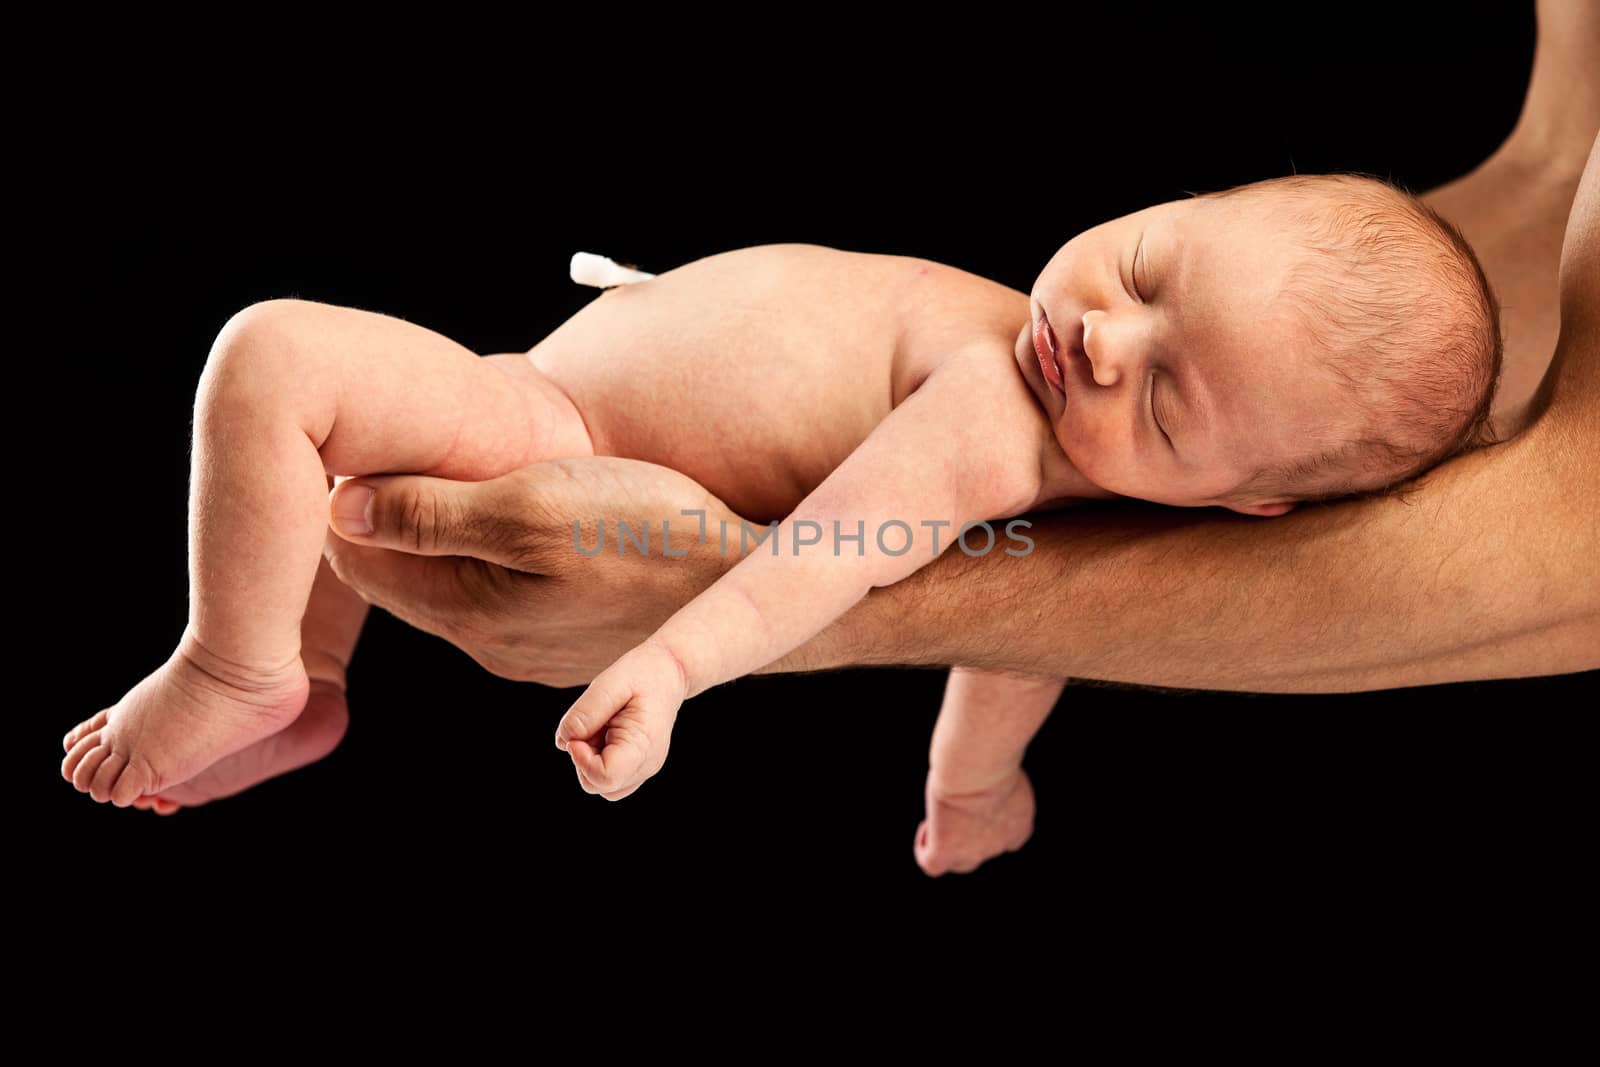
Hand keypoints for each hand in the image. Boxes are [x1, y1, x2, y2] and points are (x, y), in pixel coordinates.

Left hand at [321, 456, 740, 687]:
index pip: (354, 557)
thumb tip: (341, 506)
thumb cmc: (651, 532)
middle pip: (394, 570)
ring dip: (440, 527)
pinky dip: (488, 547)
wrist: (749, 577)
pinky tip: (519, 510)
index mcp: (467, 612)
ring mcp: (529, 647)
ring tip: (466, 467)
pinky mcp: (566, 636)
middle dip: (387, 511)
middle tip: (409, 442)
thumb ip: (433, 510)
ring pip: (445, 578)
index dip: (345, 494)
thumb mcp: (535, 505)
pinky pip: (497, 588)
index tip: (367, 439)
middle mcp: (488, 643)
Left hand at [553, 641, 687, 799]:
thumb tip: (565, 741)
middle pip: (598, 785)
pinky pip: (607, 778)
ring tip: (601, 728)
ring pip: (600, 785)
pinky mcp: (636, 767)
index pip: (605, 777)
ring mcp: (643, 769)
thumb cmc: (643, 674)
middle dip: (582, 758)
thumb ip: (586, 713)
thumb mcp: (611, 682)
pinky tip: (605, 735)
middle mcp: (646, 764)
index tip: (578, 736)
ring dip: (588, 760)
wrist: (669, 672)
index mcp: (644, 744)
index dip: (581, 760)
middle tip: (592, 725)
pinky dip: (596, 760)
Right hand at [913, 767, 1035, 876]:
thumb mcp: (1004, 765)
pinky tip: (925, 827)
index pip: (1009, 838)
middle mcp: (999, 845)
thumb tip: (987, 764)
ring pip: (959, 863)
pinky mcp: (946, 853)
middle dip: (969, 835)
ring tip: (937, 820)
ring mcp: (973, 854)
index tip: (979, 804)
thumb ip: (999, 774)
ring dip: (947, 845)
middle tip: (957, 809)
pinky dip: (924, 849)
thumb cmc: (991, 758)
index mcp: (1020, 824)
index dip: (991, 825)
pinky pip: (932, 864)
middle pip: (983, 852)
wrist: (976, 770)